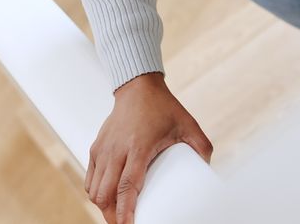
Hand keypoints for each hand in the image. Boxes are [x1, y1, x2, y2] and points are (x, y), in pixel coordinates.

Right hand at [85, 72, 213, 223]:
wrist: (138, 87)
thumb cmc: (162, 107)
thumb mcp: (188, 124)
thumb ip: (201, 146)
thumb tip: (209, 168)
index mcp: (138, 147)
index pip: (127, 187)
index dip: (126, 211)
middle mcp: (116, 151)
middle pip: (106, 194)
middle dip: (113, 216)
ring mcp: (103, 150)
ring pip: (94, 190)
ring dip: (104, 206)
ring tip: (118, 215)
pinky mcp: (96, 149)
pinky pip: (90, 179)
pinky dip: (97, 193)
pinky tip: (108, 198)